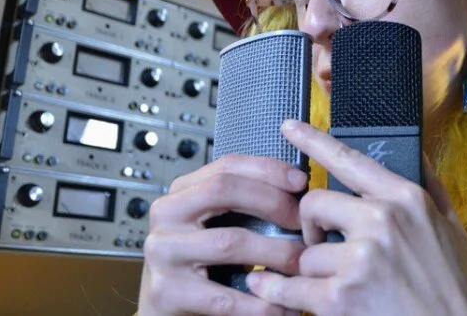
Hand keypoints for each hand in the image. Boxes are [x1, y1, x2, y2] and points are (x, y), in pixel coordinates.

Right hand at [138, 154, 307, 315]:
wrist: (167, 303)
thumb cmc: (202, 259)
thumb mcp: (217, 222)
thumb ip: (246, 201)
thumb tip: (299, 186)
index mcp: (182, 191)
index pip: (227, 166)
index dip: (268, 170)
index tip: (301, 181)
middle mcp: (166, 214)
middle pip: (224, 190)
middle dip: (272, 202)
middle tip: (303, 223)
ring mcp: (163, 252)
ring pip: (229, 242)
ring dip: (275, 253)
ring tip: (302, 264)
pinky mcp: (166, 291)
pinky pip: (224, 297)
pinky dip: (259, 303)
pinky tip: (282, 306)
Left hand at [246, 120, 466, 315]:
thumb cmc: (455, 289)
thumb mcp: (452, 229)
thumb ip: (430, 188)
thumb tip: (416, 154)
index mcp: (406, 199)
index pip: (350, 160)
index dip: (314, 140)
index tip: (290, 127)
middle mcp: (381, 221)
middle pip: (314, 203)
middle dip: (312, 226)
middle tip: (322, 245)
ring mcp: (359, 259)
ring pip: (305, 252)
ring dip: (311, 269)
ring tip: (332, 283)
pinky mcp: (340, 298)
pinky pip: (291, 286)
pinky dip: (279, 290)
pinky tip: (275, 289)